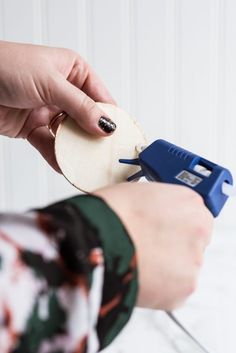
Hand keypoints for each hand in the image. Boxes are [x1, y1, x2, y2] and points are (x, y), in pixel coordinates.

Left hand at [0, 41, 115, 170]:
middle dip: (95, 136)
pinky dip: (57, 156)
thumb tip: (106, 124)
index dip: (111, 116)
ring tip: (87, 163)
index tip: (119, 136)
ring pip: (70, 134)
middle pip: (87, 118)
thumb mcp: (51, 83)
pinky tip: (66, 165)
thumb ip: (81, 106)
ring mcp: (49, 110)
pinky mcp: (34, 127)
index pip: (100, 96)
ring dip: (77, 149)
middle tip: (105, 153)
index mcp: (73, 71)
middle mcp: (64, 91)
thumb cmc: (6, 66)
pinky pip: (50, 144)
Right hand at [95, 182, 213, 310]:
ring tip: (138, 263)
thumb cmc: (110, 212)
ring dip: (166, 268)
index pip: (193, 217)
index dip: (174, 225)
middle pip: (191, 243)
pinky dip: (159, 288)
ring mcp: (193, 261)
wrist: (98, 237)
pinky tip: (139, 277)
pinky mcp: (184, 288)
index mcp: (189, 202)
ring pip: (183, 268)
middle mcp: (198, 230)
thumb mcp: (140, 193)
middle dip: (172, 247)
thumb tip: (155, 216)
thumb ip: (159, 206)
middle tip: (148, 249)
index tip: (162, 232)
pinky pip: (173, 290)